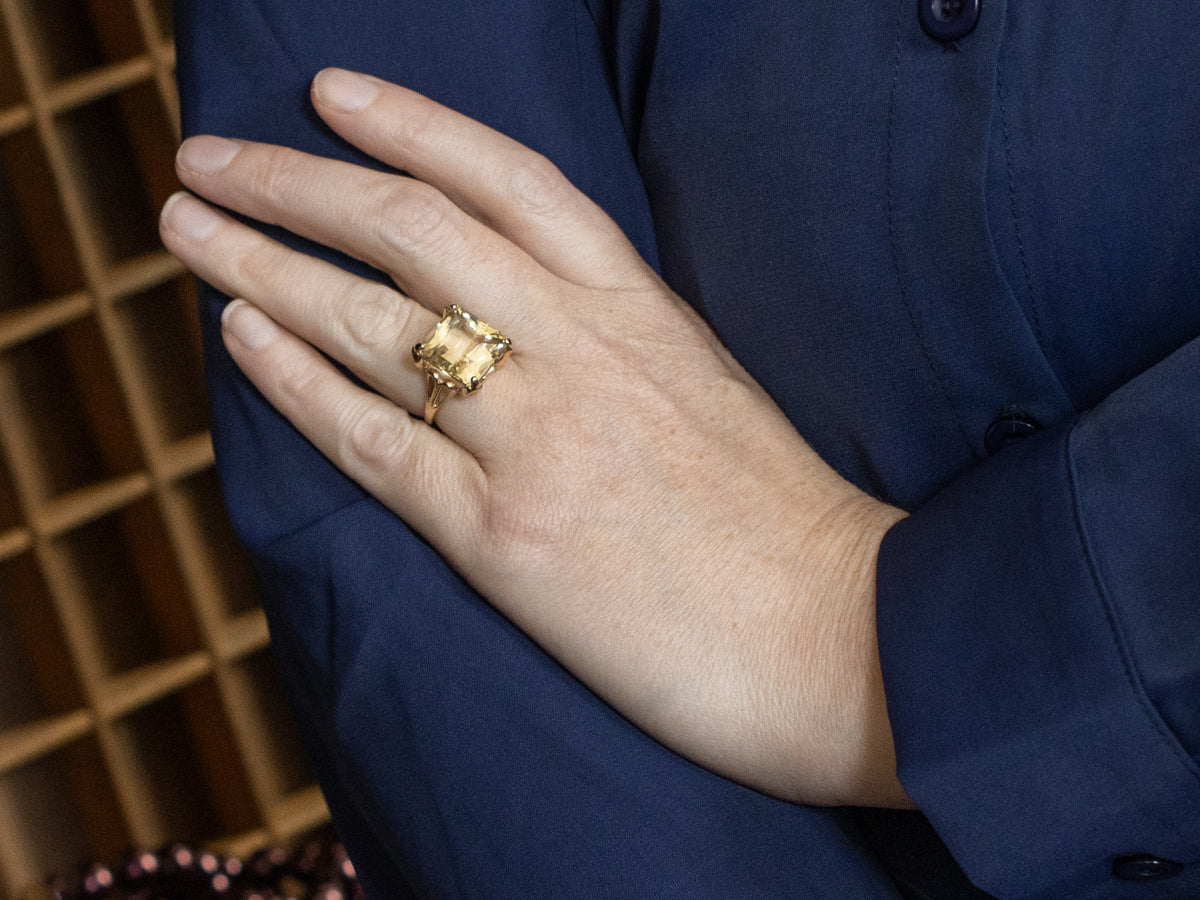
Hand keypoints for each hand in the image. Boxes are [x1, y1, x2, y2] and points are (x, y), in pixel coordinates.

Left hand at [161, 69, 910, 807]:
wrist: (837, 634)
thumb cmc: (777, 518)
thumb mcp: (703, 384)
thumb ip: (614, 336)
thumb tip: (517, 312)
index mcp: (640, 307)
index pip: (506, 181)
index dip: (408, 124)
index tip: (328, 94)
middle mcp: (582, 351)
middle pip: (412, 232)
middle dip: (295, 182)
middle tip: (210, 158)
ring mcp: (539, 441)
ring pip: (372, 323)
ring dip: (262, 264)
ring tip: (189, 229)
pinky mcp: (507, 539)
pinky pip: (376, 443)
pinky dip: (296, 384)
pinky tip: (238, 337)